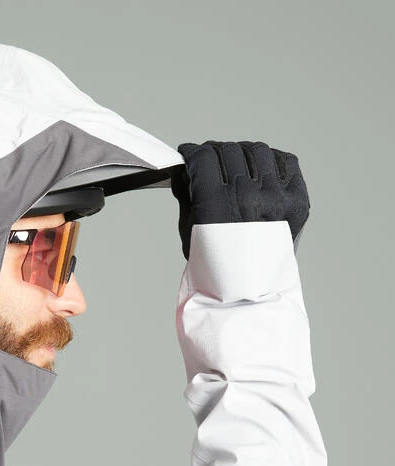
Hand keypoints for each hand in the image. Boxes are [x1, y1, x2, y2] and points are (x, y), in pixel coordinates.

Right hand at [170, 140, 309, 259]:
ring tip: (235, 166)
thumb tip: (187, 166)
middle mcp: (250, 198)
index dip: (192, 152)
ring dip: (241, 154)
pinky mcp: (298, 201)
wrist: (249, 294)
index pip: (203, 157)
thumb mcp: (189, 231)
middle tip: (208, 161)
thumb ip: (188, 192)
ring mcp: (278, 199)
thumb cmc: (216, 269)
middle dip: (213, 153)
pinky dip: (270, 161)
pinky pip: (286, 162)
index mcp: (219, 207)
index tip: (189, 154)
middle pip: (228, 150)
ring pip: (257, 151)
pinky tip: (259, 172)